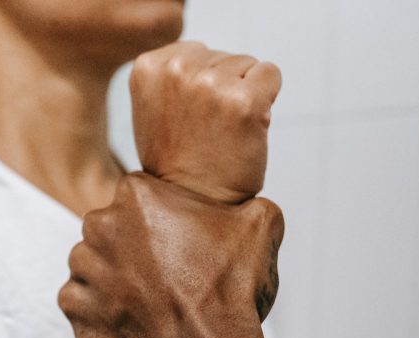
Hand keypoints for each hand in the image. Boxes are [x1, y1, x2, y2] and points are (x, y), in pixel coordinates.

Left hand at [58, 174, 283, 337]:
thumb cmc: (230, 290)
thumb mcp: (260, 226)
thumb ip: (249, 203)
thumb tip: (250, 205)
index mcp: (137, 196)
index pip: (140, 196)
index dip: (162, 220)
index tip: (181, 244)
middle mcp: (100, 225)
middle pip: (111, 228)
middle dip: (132, 247)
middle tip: (165, 276)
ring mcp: (82, 266)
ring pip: (93, 264)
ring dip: (112, 279)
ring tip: (148, 302)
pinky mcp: (72, 305)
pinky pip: (81, 300)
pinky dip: (99, 311)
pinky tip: (130, 322)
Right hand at [130, 41, 281, 204]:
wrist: (193, 205)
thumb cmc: (178, 161)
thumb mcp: (155, 110)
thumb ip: (172, 77)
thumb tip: (203, 59)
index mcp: (148, 67)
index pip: (195, 51)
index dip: (198, 85)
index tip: (186, 119)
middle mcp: (176, 70)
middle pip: (222, 55)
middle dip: (221, 89)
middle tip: (206, 131)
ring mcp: (210, 84)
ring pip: (246, 65)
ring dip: (241, 96)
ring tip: (221, 133)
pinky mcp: (245, 100)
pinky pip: (270, 74)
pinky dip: (266, 100)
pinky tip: (244, 129)